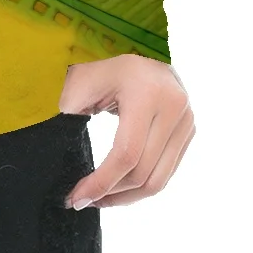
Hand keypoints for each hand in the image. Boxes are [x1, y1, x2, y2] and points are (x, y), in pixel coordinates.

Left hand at [58, 54, 195, 208]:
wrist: (141, 51)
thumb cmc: (104, 67)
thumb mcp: (82, 82)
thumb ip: (70, 116)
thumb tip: (63, 162)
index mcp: (146, 93)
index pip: (126, 153)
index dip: (100, 182)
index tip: (77, 198)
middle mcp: (174, 107)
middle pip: (144, 171)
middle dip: (111, 193)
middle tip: (82, 201)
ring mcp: (186, 121)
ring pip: (159, 180)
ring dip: (127, 197)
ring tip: (99, 199)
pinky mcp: (189, 132)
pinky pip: (166, 172)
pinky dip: (141, 186)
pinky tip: (119, 188)